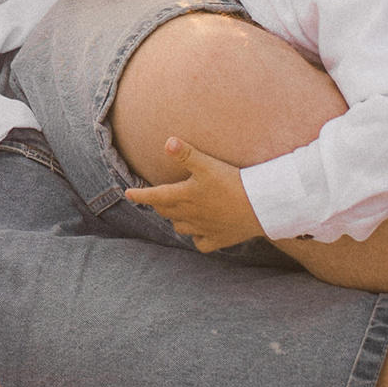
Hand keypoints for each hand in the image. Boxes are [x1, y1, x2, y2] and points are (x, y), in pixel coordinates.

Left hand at [124, 136, 266, 255]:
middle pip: (166, 212)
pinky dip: (197, 239)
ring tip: (177, 213)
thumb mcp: (208, 165)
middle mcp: (190, 215)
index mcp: (184, 196)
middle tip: (157, 199)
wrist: (260, 206)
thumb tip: (167, 142)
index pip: (155, 197)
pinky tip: (199, 233)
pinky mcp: (219, 239)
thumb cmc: (232, 182)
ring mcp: (204, 229)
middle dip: (159, 205)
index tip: (128, 194)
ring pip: (181, 228)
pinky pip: (201, 244)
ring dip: (176, 220)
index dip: (140, 195)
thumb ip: (186, 154)